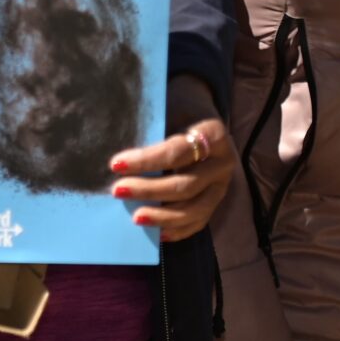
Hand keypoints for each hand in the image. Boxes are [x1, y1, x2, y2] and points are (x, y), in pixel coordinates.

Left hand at [105, 75, 234, 242]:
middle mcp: (223, 162)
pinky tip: (157, 233)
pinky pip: (199, 222)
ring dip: (162, 216)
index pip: (176, 152)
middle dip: (148, 191)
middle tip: (118, 191)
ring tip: (135, 217)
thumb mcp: (170, 107)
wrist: (203, 115)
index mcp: (213, 134)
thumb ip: (152, 127)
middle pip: (185, 185)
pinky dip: (178, 230)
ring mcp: (222, 185)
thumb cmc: (180, 109)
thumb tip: (120, 154)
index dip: (145, 161)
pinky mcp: (217, 202)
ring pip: (194, 209)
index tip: (116, 164)